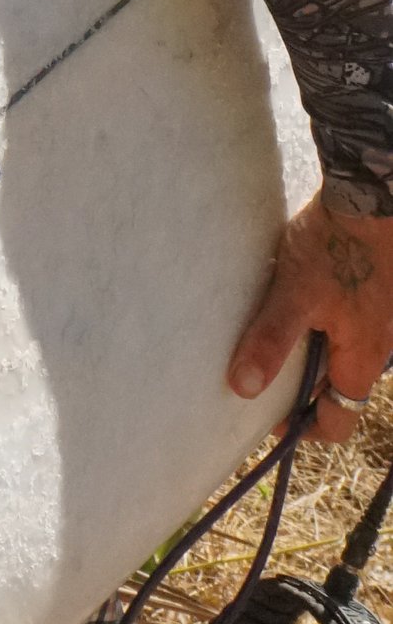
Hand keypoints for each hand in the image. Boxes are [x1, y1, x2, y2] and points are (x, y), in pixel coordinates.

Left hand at [229, 189, 392, 441]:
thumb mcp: (294, 293)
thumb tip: (243, 387)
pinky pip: (348, 322)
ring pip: (343, 352)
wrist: (371, 196)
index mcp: (363, 359)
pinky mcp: (375, 291)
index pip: (339, 420)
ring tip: (276, 330)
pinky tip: (299, 297)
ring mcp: (380, 318)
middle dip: (304, 387)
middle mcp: (379, 346)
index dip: (305, 427)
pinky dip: (322, 323)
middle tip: (266, 370)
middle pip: (340, 387)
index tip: (270, 418)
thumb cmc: (335, 245)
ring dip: (312, 351)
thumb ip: (271, 341)